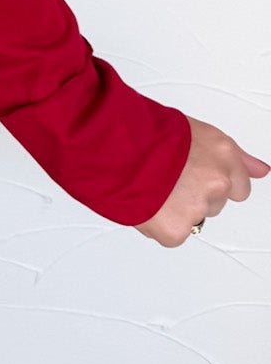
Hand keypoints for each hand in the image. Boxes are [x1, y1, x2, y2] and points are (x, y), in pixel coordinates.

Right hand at [133, 115, 267, 245]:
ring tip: (150, 184)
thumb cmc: (141, 131)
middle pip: (214, 203)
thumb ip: (234, 156)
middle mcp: (216, 182)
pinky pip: (173, 234)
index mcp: (222, 154)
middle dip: (192, 193)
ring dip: (175, 208)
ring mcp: (198, 208)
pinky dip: (158, 222)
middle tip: (166, 176)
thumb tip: (262, 170)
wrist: (108, 144)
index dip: (211, 179)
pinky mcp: (176, 230)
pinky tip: (145, 199)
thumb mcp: (194, 130)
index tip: (194, 174)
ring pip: (193, 218)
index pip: (238, 186)